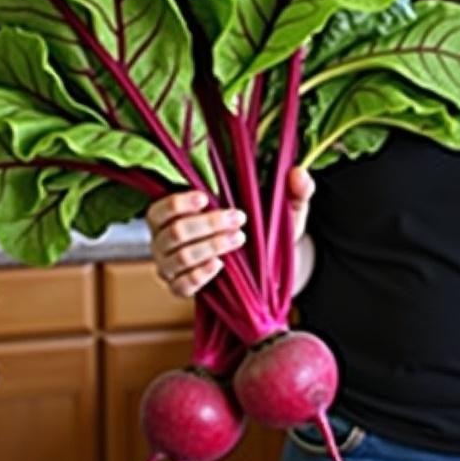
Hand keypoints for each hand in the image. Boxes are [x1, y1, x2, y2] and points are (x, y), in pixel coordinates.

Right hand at [146, 167, 314, 297]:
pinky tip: (219, 266)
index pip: (160, 209)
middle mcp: (166, 238)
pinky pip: (180, 286)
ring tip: (237, 240)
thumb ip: (295, 190)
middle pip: (171, 233)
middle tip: (239, 220)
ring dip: (210, 247)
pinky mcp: (182, 287)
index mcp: (177, 212)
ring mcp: (171, 265)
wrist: (271, 264)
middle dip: (207, 225)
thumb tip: (299, 174)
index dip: (177, 203)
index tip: (205, 198)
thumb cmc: (267, 228)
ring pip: (177, 259)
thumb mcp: (284, 208)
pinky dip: (198, 276)